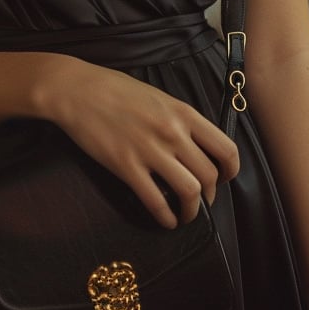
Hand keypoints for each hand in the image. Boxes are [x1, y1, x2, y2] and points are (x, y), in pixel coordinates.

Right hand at [34, 57, 239, 229]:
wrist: (78, 90)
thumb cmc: (115, 89)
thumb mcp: (158, 96)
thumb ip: (179, 119)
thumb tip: (193, 144)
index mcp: (183, 113)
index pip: (226, 148)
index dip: (230, 171)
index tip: (224, 179)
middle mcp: (173, 133)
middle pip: (209, 176)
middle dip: (210, 196)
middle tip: (201, 200)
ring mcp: (150, 150)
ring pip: (189, 192)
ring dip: (192, 211)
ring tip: (185, 215)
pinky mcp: (126, 166)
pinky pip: (155, 201)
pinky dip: (165, 218)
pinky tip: (165, 220)